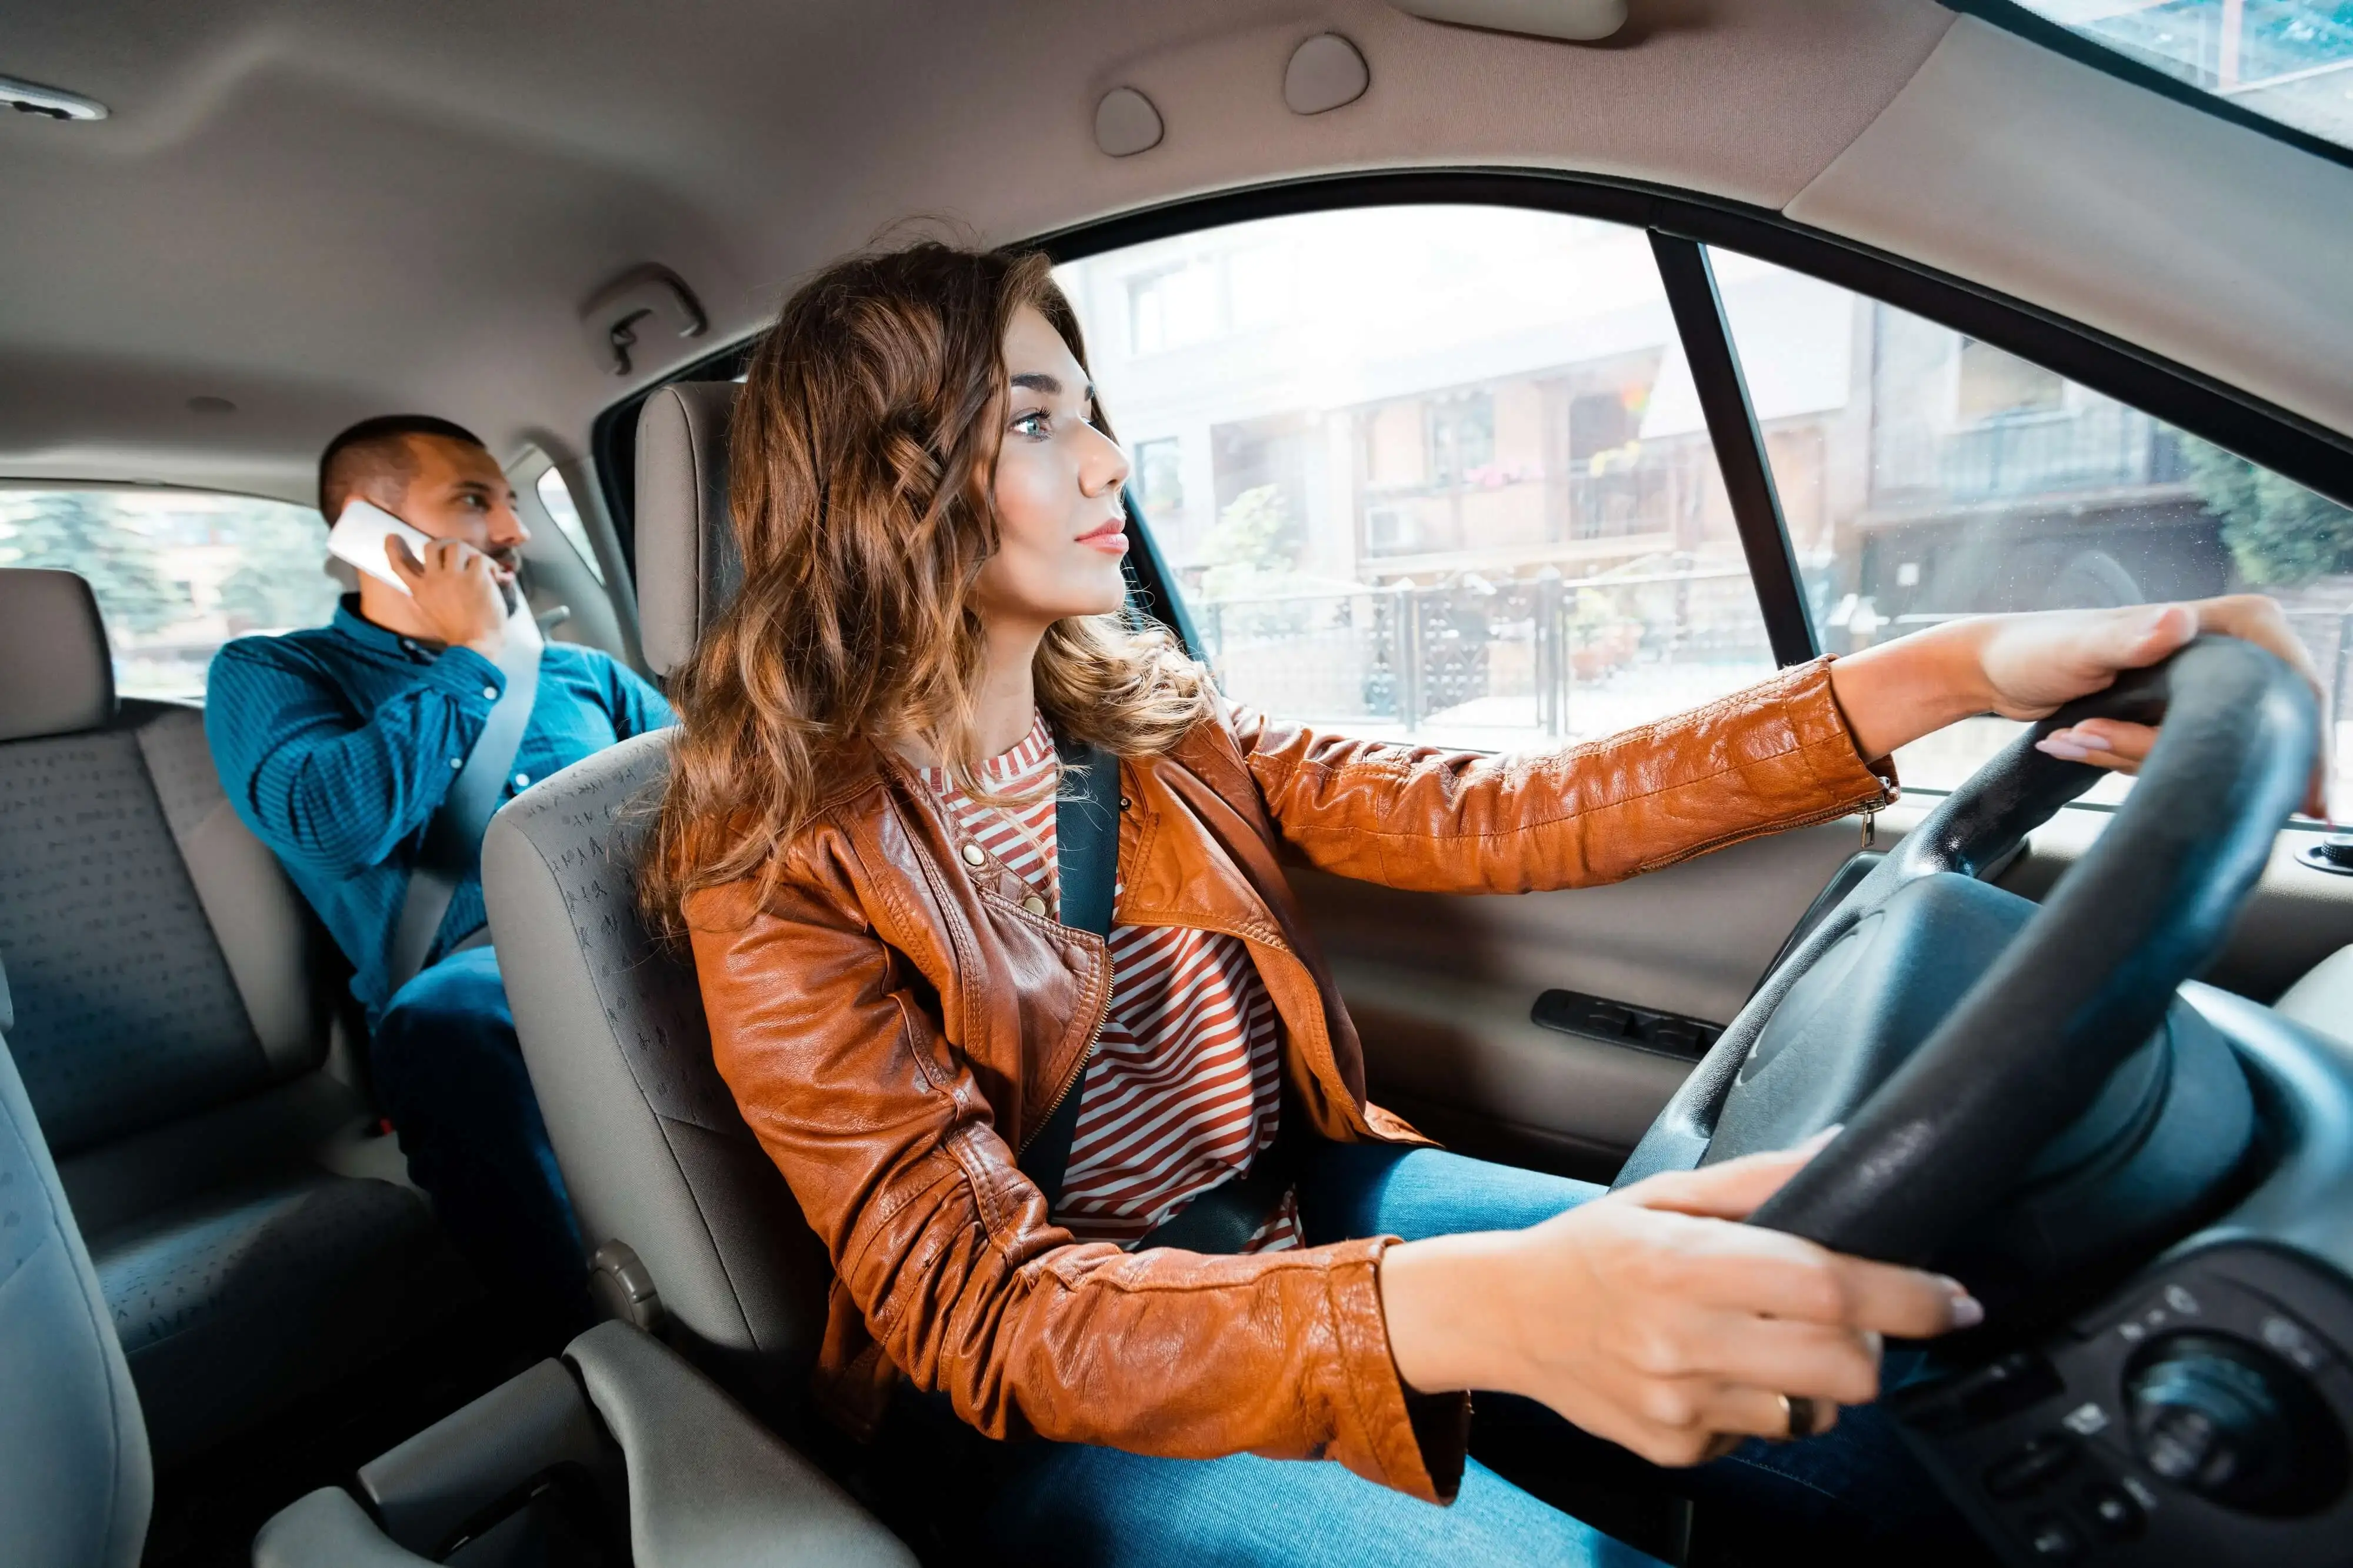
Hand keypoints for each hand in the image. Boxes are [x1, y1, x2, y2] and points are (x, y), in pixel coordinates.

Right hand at [387, 534, 509, 657]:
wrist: (476, 644)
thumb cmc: (458, 632)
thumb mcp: (431, 612)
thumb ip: (428, 593)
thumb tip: (432, 577)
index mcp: (419, 591)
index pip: (399, 566)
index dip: (393, 549)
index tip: (392, 537)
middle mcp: (432, 580)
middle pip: (430, 546)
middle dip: (445, 545)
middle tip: (458, 553)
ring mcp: (452, 577)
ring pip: (456, 545)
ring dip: (469, 552)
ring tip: (478, 565)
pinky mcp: (474, 577)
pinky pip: (480, 558)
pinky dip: (489, 565)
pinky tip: (494, 577)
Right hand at [1378, 1134, 1979, 1465]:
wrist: (1506, 1318)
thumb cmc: (1590, 1249)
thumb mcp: (1666, 1194)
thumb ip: (1761, 1180)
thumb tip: (1842, 1152)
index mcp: (1682, 1265)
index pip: (1827, 1289)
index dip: (1908, 1295)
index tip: (1952, 1297)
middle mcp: (1681, 1343)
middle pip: (1844, 1370)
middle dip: (1874, 1346)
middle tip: (1854, 1319)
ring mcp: (1679, 1407)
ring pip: (1813, 1412)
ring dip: (1815, 1379)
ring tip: (1765, 1340)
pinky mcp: (1677, 1451)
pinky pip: (1762, 1435)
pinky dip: (1759, 1403)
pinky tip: (1716, 1368)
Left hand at [1828, 597, 2327, 815]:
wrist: (1994, 669)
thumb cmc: (2033, 647)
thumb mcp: (2080, 645)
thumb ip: (2129, 639)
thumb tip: (2177, 622)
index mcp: (2222, 623)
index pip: (2295, 680)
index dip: (2306, 737)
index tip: (2304, 793)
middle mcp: (2221, 649)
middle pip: (2256, 725)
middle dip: (2206, 759)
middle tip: (2125, 756)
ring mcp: (2200, 685)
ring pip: (2211, 747)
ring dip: (2149, 760)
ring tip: (2082, 733)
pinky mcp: (2174, 715)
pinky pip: (2180, 754)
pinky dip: (2140, 763)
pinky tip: (2088, 745)